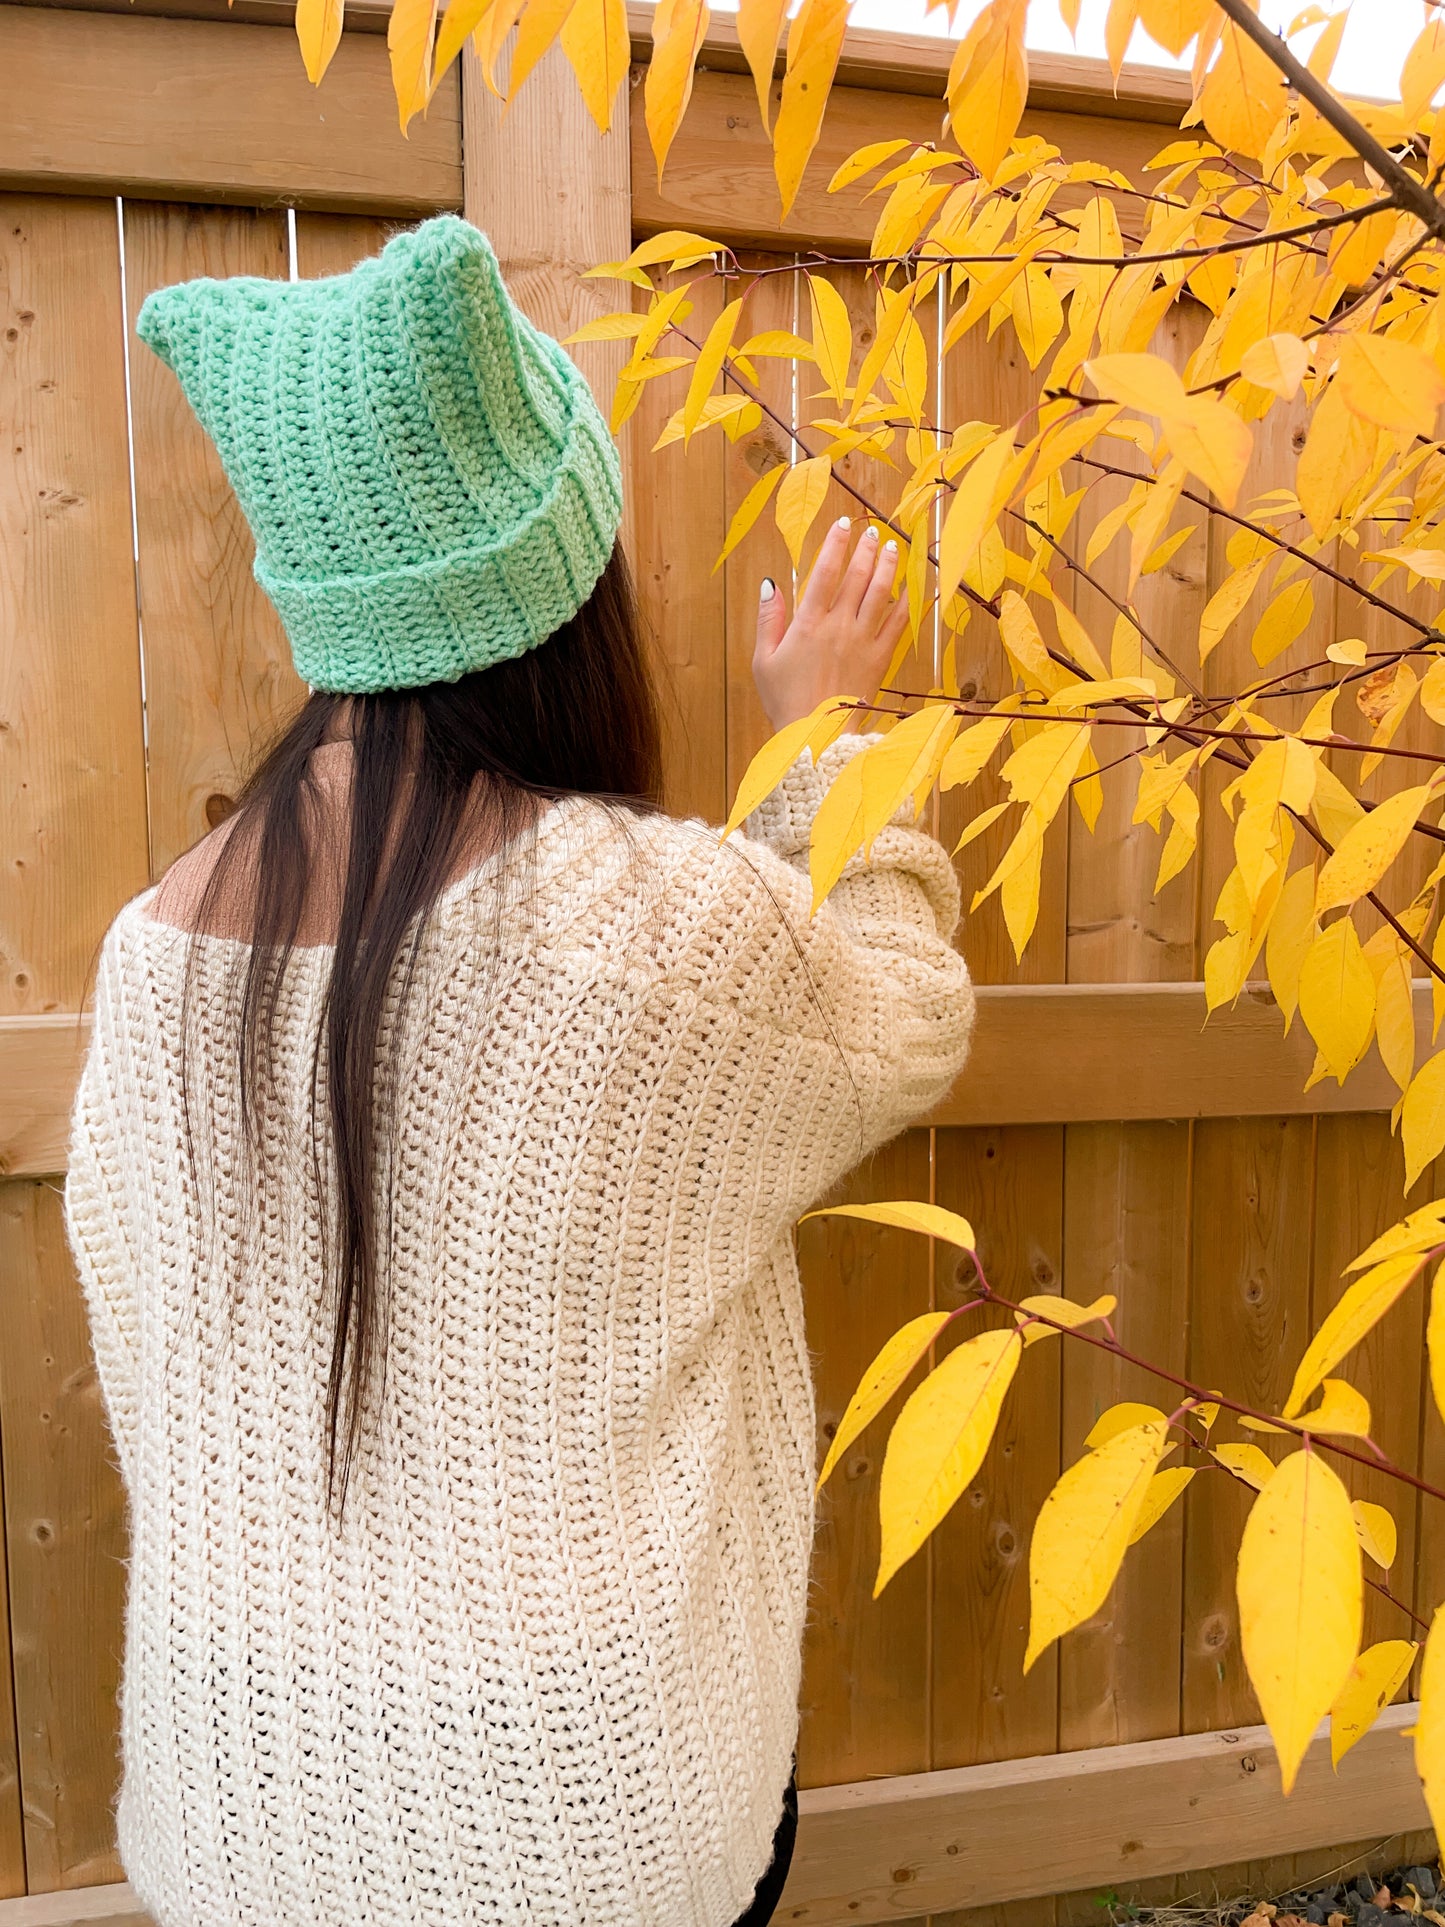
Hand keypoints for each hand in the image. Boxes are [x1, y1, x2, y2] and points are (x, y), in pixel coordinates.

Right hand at [752, 517, 910, 733]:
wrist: (816, 737)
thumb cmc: (785, 701)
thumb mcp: (763, 661)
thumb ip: (768, 619)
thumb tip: (770, 583)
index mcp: (808, 624)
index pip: (824, 571)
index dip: (835, 544)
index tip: (843, 525)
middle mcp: (838, 627)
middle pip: (857, 576)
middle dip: (865, 549)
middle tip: (872, 532)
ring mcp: (862, 642)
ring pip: (880, 593)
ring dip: (887, 567)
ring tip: (893, 548)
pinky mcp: (879, 659)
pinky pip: (898, 624)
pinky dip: (908, 602)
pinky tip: (914, 587)